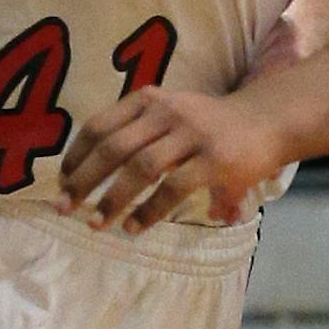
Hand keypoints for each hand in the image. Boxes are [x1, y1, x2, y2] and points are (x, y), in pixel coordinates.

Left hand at [56, 87, 286, 233]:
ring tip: (96, 223)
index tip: (62, 181)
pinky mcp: (213, 160)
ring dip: (113, 198)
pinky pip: (173, 188)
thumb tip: (88, 171)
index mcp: (149, 100)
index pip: (100, 124)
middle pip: (113, 147)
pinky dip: (149, 210)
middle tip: (65, 206)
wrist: (266, 120)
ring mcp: (191, 135)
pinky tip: (134, 227)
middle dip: (84, 179)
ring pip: (140, 167)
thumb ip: (135, 133)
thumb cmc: (209, 124)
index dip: (76, 154)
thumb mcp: (170, 114)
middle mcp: (166, 112)